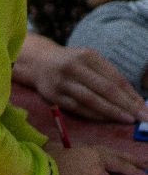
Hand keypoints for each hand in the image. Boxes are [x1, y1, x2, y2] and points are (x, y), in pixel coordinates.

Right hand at [16, 36, 147, 123]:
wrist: (38, 62)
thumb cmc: (71, 62)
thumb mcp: (89, 60)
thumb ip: (108, 75)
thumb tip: (132, 98)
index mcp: (87, 56)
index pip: (114, 78)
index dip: (130, 94)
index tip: (143, 106)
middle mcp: (74, 67)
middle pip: (105, 89)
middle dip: (126, 105)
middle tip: (142, 117)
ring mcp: (62, 82)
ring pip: (91, 100)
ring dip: (112, 112)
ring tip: (127, 119)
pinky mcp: (53, 96)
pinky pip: (78, 108)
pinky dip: (94, 115)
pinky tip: (107, 119)